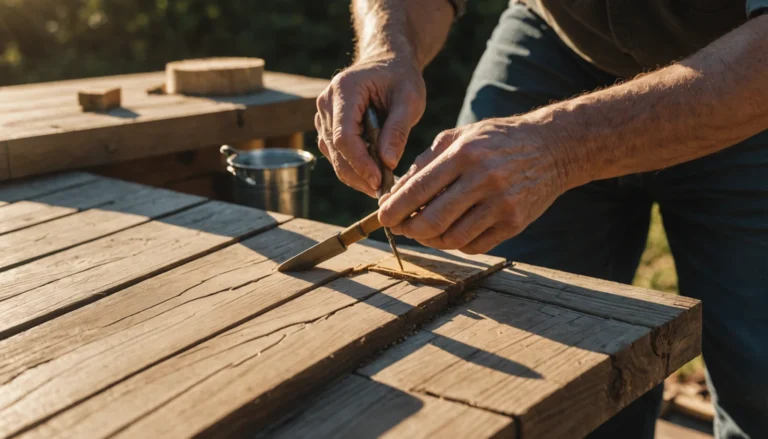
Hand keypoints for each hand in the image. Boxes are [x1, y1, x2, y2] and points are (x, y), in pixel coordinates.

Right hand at [315, 55, 425, 196]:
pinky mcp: (327, 128)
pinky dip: (354, 168)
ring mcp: (323, 116)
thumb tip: (388, 163)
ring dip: (356, 175)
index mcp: (344, 90)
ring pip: (334, 156)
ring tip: (381, 186)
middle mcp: (326, 103)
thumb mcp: (409, 99)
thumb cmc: (400, 77)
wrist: (387, 63)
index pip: (344, 136)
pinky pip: (336, 155)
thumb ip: (398, 130)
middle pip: (336, 150)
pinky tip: (374, 175)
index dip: (360, 162)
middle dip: (359, 174)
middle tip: (383, 191)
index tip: (379, 180)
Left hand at [378, 117, 573, 253]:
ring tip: (424, 230)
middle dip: (409, 229)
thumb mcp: (460, 136)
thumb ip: (426, 161)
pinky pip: (475, 245)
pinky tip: (452, 231)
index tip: (382, 217)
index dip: (395, 208)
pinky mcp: (515, 223)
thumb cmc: (497, 140)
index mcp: (465, 154)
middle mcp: (484, 179)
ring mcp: (502, 204)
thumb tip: (396, 192)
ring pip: (452, 238)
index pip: (419, 189)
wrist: (552, 148)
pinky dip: (457, 243)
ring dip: (431, 239)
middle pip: (432, 220)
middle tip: (401, 227)